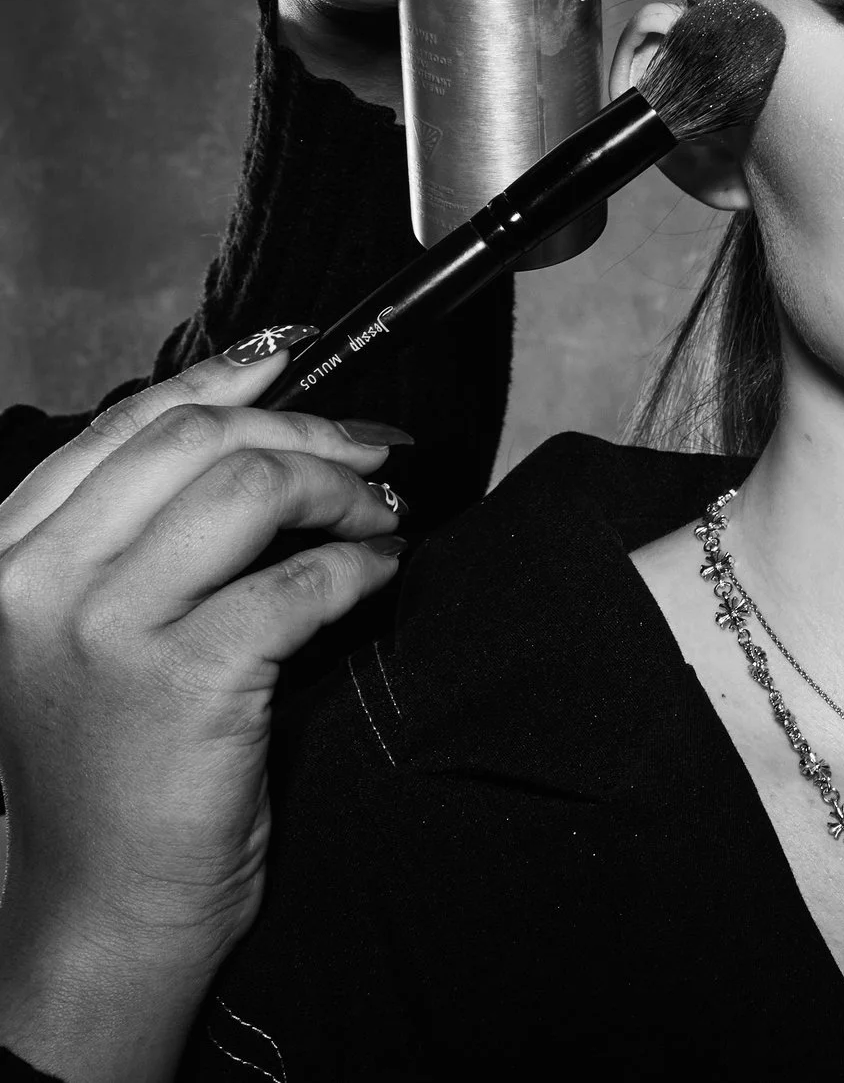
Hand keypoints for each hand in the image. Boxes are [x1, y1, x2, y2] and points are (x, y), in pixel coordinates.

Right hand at [0, 341, 404, 1079]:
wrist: (99, 908)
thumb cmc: (111, 768)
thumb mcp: (85, 635)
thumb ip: (138, 537)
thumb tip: (256, 428)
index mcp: (9, 557)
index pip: (126, 426)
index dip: (226, 376)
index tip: (301, 354)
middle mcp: (38, 581)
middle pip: (199, 441)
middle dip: (309, 427)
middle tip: (378, 451)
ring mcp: (103, 630)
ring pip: (251, 488)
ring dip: (343, 488)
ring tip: (384, 512)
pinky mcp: (183, 680)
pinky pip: (302, 579)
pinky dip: (364, 562)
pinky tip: (386, 569)